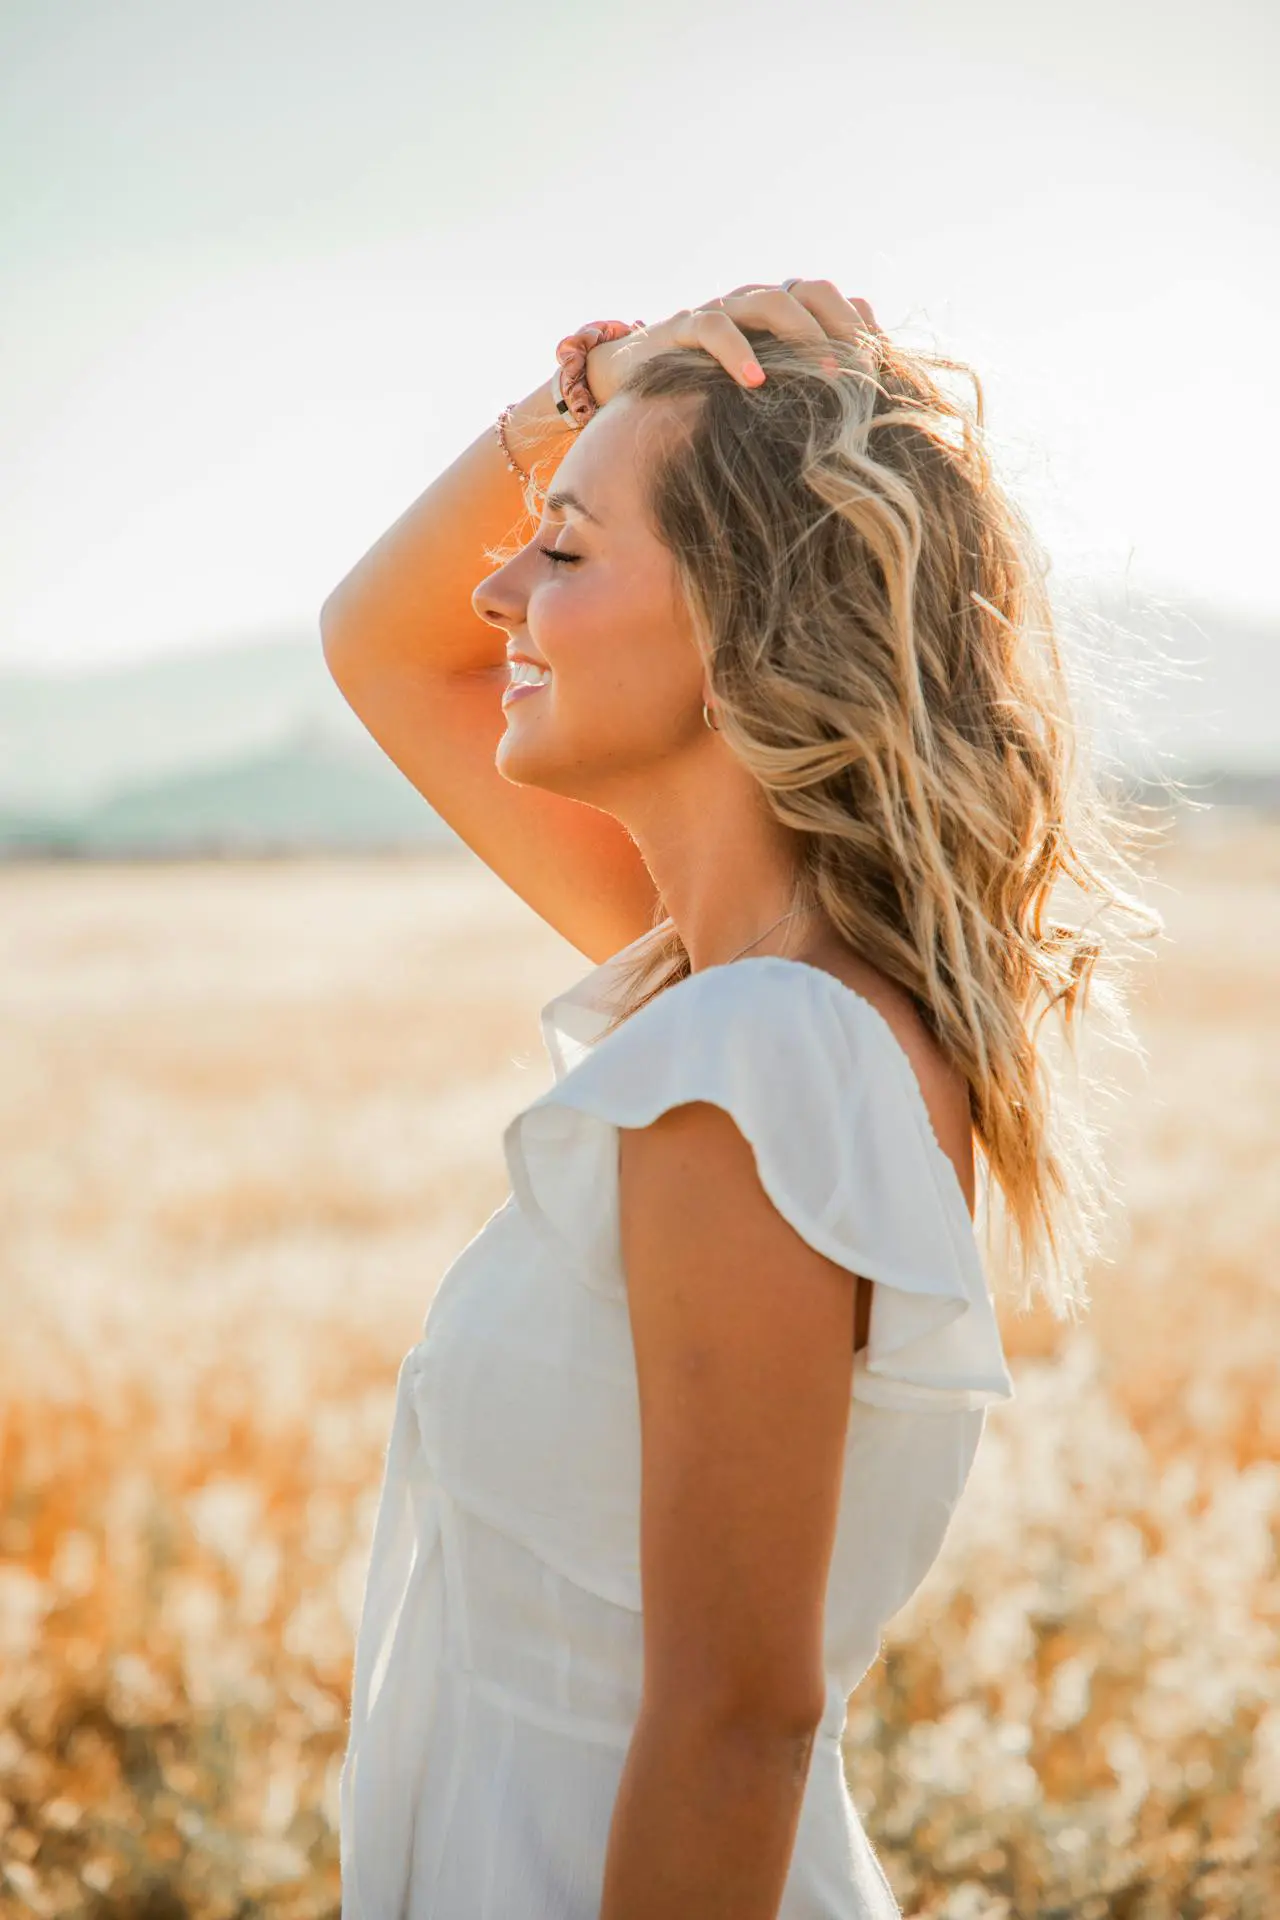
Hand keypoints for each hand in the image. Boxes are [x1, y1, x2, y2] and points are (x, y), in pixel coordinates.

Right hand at [585, 280, 879, 407]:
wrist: (633, 379)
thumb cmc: (705, 391)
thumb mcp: (760, 390)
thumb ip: (797, 388)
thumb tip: (854, 419)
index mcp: (778, 313)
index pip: (830, 298)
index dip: (858, 323)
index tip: (881, 364)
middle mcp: (753, 303)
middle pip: (809, 290)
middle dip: (840, 325)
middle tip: (861, 368)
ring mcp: (719, 310)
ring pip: (768, 301)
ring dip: (802, 334)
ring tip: (825, 375)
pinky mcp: (683, 329)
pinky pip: (714, 329)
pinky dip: (738, 352)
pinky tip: (755, 381)